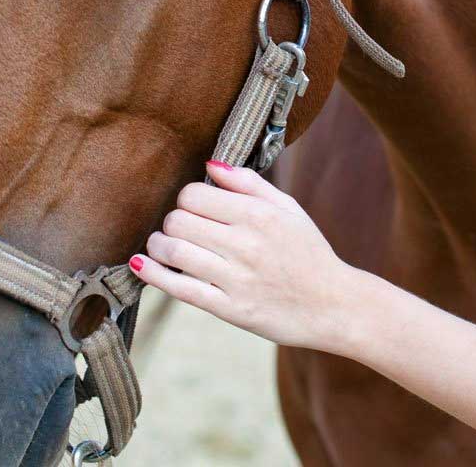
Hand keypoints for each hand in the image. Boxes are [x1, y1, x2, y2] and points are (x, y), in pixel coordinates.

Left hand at [129, 160, 366, 353]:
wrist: (334, 305)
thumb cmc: (309, 253)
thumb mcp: (288, 209)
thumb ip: (249, 184)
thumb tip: (210, 165)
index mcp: (259, 215)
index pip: (194, 195)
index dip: (188, 199)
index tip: (196, 208)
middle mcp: (246, 244)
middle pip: (178, 220)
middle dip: (172, 221)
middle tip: (180, 228)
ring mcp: (236, 279)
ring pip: (173, 251)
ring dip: (158, 245)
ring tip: (163, 246)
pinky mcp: (230, 309)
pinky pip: (180, 288)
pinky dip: (154, 274)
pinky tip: (142, 264)